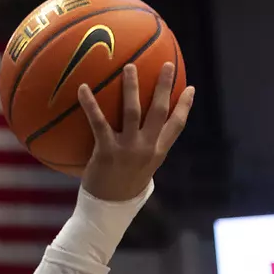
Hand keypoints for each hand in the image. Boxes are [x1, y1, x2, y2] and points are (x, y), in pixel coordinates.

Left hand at [75, 62, 193, 202]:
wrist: (107, 209)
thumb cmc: (122, 186)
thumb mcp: (142, 169)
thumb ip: (146, 149)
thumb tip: (142, 132)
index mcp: (157, 152)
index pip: (177, 126)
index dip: (185, 106)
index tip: (190, 88)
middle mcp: (146, 148)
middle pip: (159, 112)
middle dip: (164, 87)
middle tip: (167, 65)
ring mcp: (127, 149)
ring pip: (132, 112)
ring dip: (132, 87)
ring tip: (129, 67)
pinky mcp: (106, 151)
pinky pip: (98, 123)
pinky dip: (90, 104)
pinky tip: (83, 88)